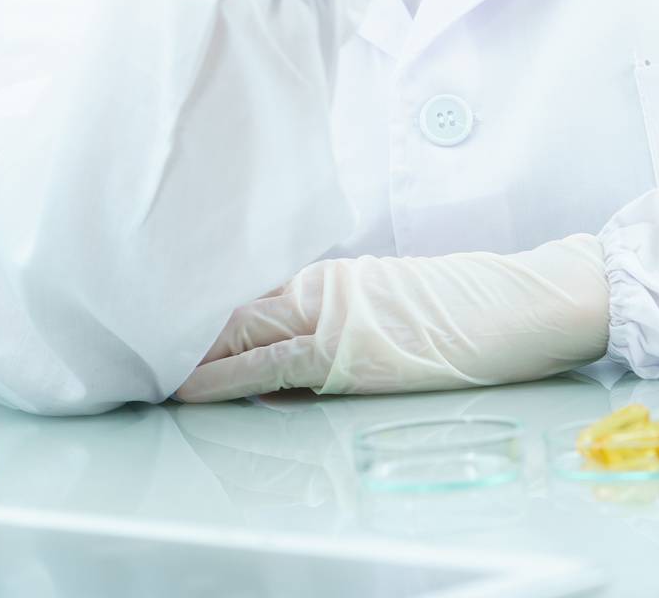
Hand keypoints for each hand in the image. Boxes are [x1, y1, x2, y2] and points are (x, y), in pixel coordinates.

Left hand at [173, 235, 610, 401]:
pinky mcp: (353, 351)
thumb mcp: (401, 305)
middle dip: (181, 325)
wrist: (532, 299)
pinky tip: (188, 385)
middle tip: (126, 337)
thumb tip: (291, 361)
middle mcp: (330, 287)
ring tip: (137, 363)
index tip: (159, 313)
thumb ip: (345, 323)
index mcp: (340, 275)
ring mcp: (340, 317)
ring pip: (243, 329)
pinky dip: (225, 374)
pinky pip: (273, 363)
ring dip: (189, 350)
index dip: (204, 305)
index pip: (255, 287)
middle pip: (237, 304)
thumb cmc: (481, 303)